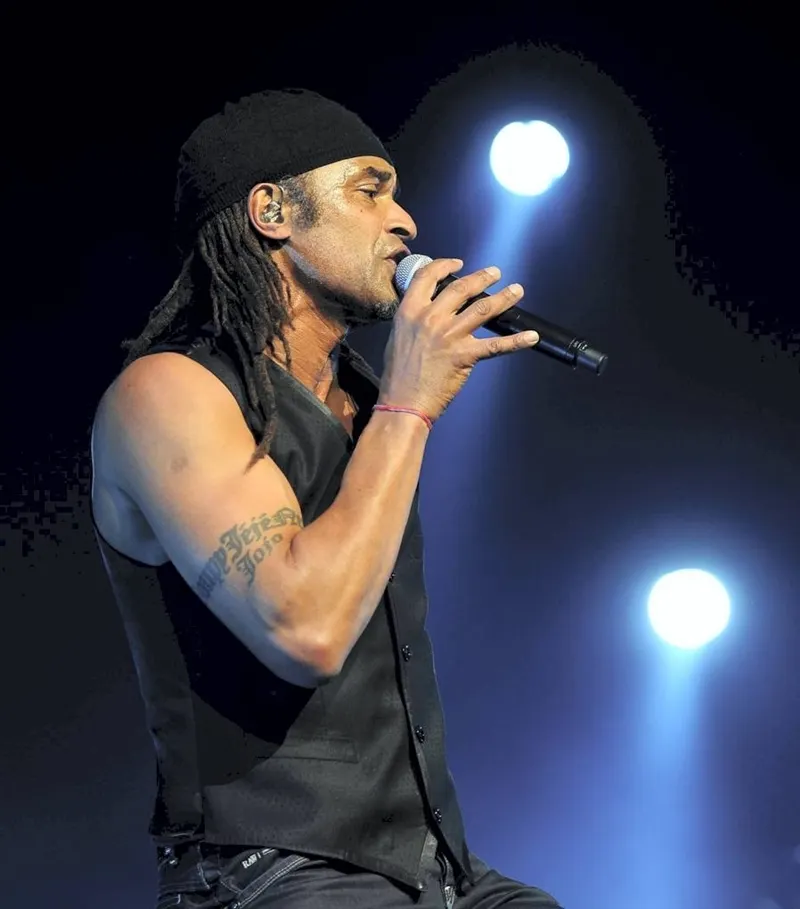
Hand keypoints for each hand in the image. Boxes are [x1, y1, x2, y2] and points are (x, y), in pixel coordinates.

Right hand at [378, 259, 538, 421]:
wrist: (403, 402)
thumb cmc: (397, 376)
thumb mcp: (398, 337)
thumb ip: (414, 320)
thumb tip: (428, 310)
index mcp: (410, 311)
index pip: (427, 276)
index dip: (445, 265)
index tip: (458, 264)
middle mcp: (430, 318)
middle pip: (462, 288)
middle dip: (482, 277)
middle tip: (495, 273)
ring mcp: (450, 335)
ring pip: (483, 308)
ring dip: (504, 298)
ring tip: (516, 291)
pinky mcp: (465, 355)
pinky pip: (496, 345)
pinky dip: (517, 341)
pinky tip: (531, 337)